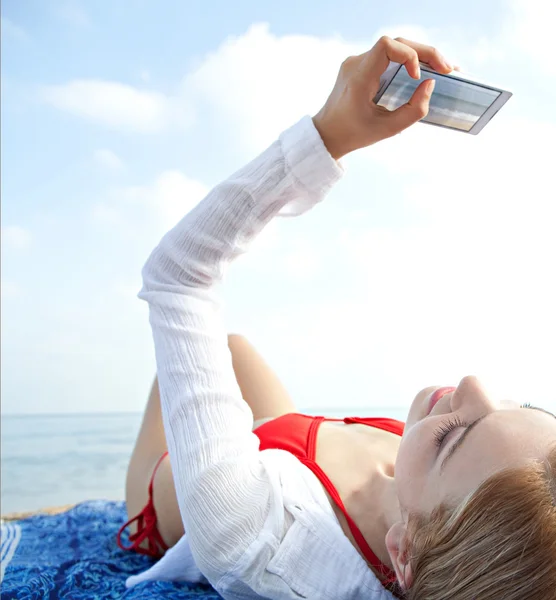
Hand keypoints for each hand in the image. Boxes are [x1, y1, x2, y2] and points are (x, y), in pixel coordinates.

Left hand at [312, 36, 453, 159]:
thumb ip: (413, 111)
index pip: (387, 46)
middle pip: (397, 42)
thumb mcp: (387, 130)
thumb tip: (430, 84)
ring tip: (443, 69)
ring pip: (394, 47)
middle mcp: (356, 64)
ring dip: (420, 55)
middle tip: (449, 69)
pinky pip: (388, 57)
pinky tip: (425, 70)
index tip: (417, 77)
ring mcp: (357, 63)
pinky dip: (408, 61)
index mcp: (358, 77)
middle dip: (426, 53)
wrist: (327, 134)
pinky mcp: (362, 67)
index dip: (409, 55)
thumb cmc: (354, 134)